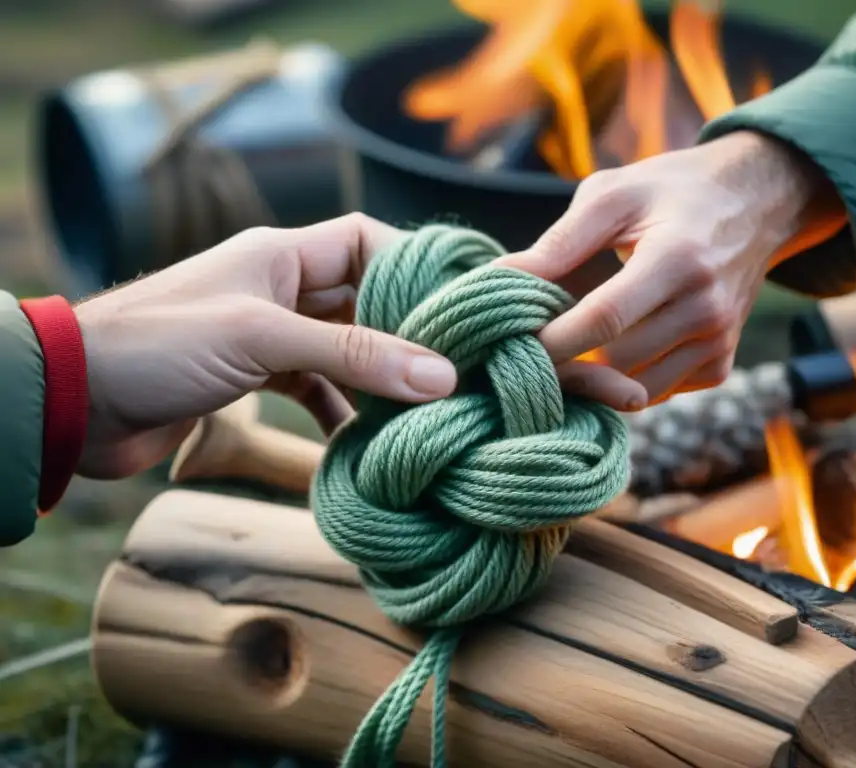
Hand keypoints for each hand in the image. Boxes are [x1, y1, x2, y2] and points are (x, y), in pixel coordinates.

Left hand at [74, 214, 457, 478]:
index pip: (367, 241)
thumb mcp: (263, 340)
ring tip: (416, 409)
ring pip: (343, 349)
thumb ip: (353, 357)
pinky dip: (339, 410)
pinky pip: (315, 388)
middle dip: (406, 332)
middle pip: (364, 299)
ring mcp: (267, 335)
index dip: (414, 266)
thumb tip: (440, 375)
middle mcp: (280, 289)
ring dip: (376, 377)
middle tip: (453, 367)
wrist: (74, 400)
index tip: (457, 305)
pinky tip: (360, 437)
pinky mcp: (252, 378)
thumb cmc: (157, 348)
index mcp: (281, 255)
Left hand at [495, 131, 842, 407]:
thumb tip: (496, 277)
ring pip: (637, 388)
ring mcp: (720, 340)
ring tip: (567, 348)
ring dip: (596, 377)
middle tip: (528, 347)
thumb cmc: (672, 191)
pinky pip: (660, 392)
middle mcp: (707, 307)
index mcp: (678, 258)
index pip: (604, 318)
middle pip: (617, 360)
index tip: (510, 342)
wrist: (758, 201)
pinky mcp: (722, 363)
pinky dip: (629, 380)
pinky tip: (615, 349)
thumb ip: (558, 242)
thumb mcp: (614, 195)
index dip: (552, 338)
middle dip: (567, 361)